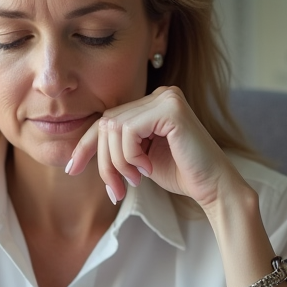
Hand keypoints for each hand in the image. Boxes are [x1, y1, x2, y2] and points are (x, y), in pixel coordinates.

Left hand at [66, 86, 246, 209]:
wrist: (214, 187)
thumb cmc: (181, 174)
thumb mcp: (139, 159)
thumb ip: (118, 147)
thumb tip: (79, 151)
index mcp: (152, 104)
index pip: (107, 120)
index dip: (85, 145)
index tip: (72, 169)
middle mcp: (160, 95)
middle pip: (107, 123)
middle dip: (103, 162)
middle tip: (116, 190)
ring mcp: (167, 98)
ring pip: (114, 127)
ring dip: (117, 163)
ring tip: (135, 181)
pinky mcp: (171, 109)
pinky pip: (129, 130)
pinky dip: (130, 156)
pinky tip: (148, 169)